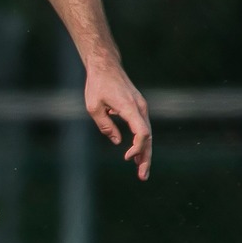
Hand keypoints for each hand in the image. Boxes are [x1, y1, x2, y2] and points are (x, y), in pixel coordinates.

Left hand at [85, 57, 152, 179]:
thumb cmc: (97, 85)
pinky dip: (142, 142)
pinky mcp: (138, 108)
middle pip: (148, 137)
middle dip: (146, 158)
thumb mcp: (93, 107)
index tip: (127, 157)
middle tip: (142, 176)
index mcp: (130, 108)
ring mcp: (141, 107)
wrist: (106, 66)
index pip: (142, 132)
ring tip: (141, 171)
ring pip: (147, 134)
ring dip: (144, 152)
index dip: (138, 147)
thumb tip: (117, 141)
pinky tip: (137, 156)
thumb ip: (105, 125)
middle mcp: (140, 108)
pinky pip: (143, 128)